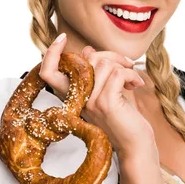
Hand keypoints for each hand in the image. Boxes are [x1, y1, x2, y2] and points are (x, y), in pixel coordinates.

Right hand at [39, 33, 155, 157]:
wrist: (136, 146)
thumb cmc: (123, 117)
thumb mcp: (105, 91)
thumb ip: (94, 72)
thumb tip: (87, 49)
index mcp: (73, 96)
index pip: (48, 72)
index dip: (51, 52)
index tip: (62, 38)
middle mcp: (77, 99)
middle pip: (87, 58)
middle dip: (111, 55)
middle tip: (125, 66)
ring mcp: (90, 101)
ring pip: (104, 63)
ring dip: (124, 66)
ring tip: (131, 79)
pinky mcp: (106, 104)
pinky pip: (118, 73)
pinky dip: (131, 75)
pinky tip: (136, 85)